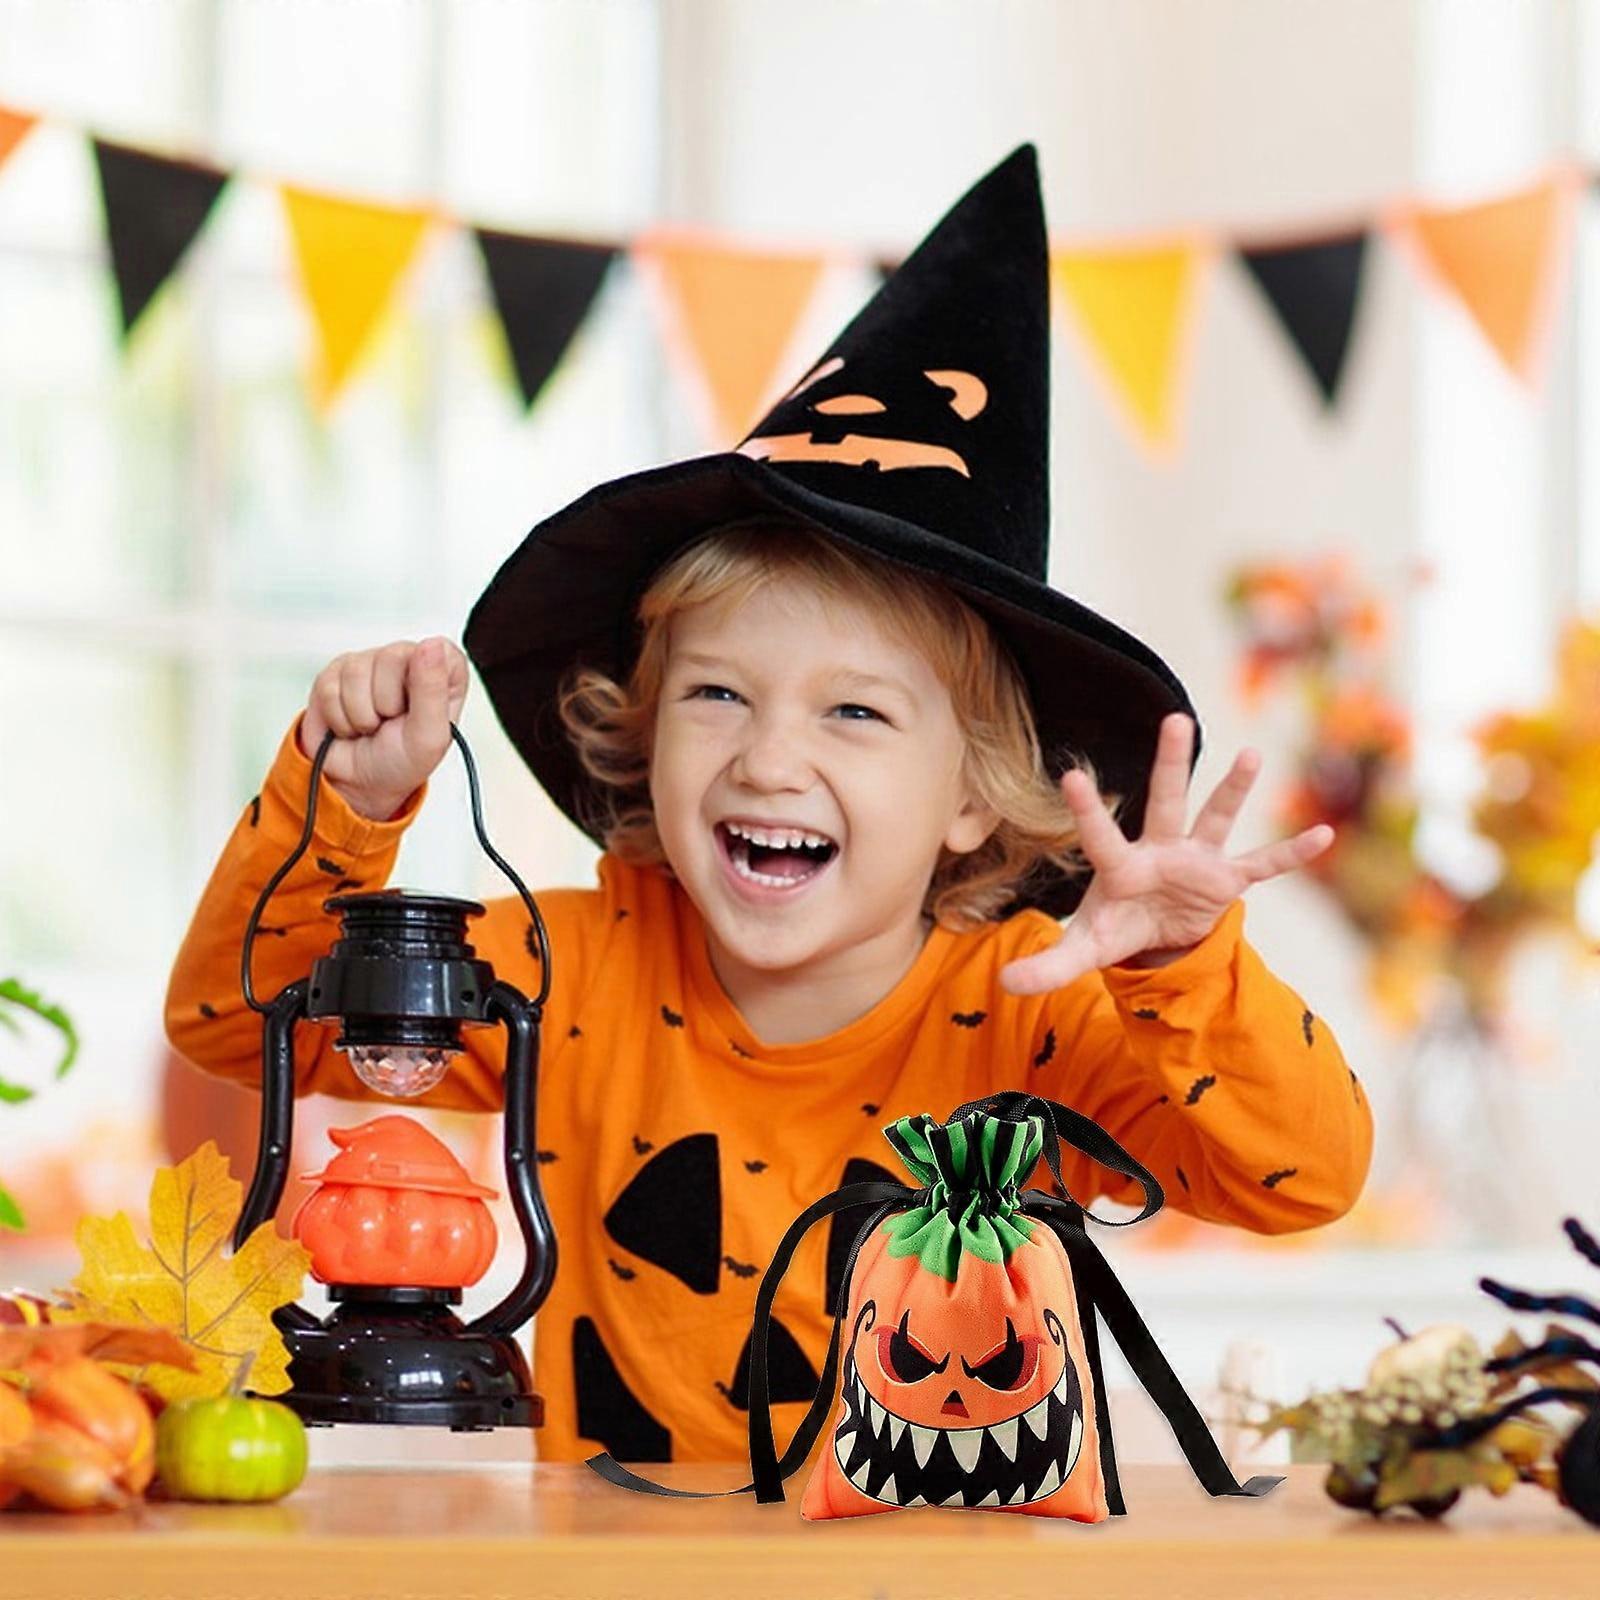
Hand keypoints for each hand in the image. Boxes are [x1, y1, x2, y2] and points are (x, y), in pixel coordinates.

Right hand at [299, 637, 469, 819]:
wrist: (359, 783)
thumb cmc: (402, 760)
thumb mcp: (428, 736)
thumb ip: (433, 689)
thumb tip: (431, 644)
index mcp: (442, 672)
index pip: (439, 650)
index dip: (426, 681)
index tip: (420, 709)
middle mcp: (407, 659)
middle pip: (392, 656)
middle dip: (388, 704)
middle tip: (391, 723)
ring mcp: (369, 662)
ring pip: (357, 672)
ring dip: (362, 715)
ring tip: (371, 726)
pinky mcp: (336, 673)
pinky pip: (330, 687)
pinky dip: (340, 718)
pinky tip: (351, 725)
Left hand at [998, 713, 1332, 994]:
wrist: (1156, 936)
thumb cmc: (1116, 927)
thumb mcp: (1084, 950)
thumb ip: (1049, 965)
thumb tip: (1004, 985)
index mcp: (1120, 867)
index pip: (1101, 836)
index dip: (1088, 810)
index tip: (1070, 774)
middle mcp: (1160, 851)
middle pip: (1164, 801)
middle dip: (1170, 763)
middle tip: (1174, 717)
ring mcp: (1196, 861)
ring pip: (1215, 818)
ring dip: (1233, 790)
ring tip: (1250, 754)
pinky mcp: (1226, 880)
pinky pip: (1263, 866)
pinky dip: (1291, 854)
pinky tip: (1323, 835)